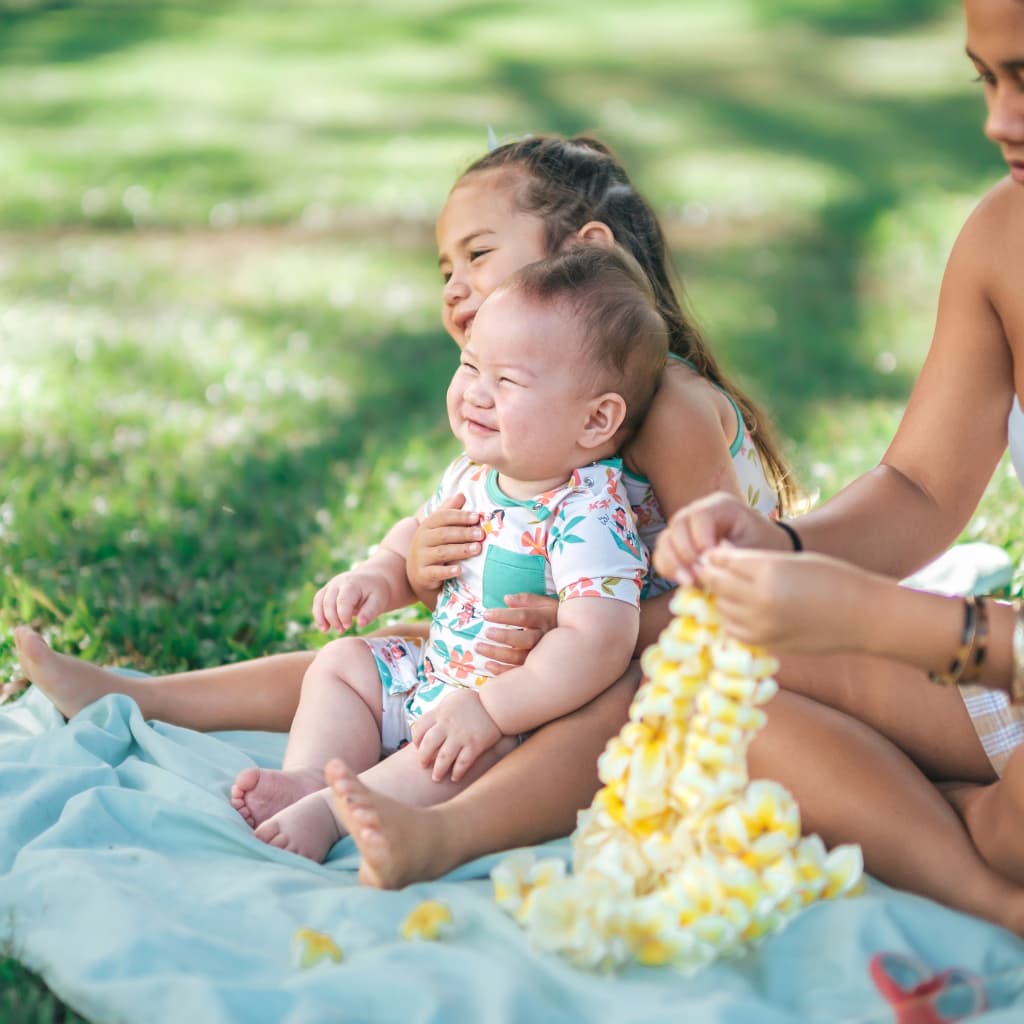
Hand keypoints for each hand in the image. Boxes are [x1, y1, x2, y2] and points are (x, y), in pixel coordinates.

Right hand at [312, 564, 396, 632]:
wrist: (373, 579)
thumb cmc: (377, 592)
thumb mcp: (379, 601)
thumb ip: (370, 612)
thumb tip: (360, 625)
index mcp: (352, 583)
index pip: (343, 601)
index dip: (343, 616)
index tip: (349, 626)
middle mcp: (338, 582)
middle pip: (328, 601)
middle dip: (333, 618)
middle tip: (341, 631)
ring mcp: (331, 585)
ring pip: (319, 601)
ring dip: (321, 617)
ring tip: (327, 630)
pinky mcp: (327, 590)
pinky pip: (318, 601)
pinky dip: (318, 614)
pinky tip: (324, 627)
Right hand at [408, 494, 482, 598]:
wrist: (418, 573)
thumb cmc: (433, 545)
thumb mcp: (438, 527)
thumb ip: (449, 511)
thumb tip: (462, 494)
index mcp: (427, 525)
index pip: (443, 517)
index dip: (460, 516)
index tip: (477, 517)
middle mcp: (422, 539)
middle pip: (444, 534)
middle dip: (464, 533)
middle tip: (481, 534)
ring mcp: (421, 557)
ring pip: (442, 552)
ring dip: (460, 550)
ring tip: (477, 549)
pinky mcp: (423, 574)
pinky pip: (436, 572)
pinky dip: (448, 571)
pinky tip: (460, 570)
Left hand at [410, 688, 502, 782]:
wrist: (497, 704)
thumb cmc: (474, 701)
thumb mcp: (452, 699)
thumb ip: (439, 710)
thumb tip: (427, 723)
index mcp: (440, 712)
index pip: (419, 727)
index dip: (415, 739)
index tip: (417, 747)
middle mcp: (448, 724)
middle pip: (428, 745)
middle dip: (423, 757)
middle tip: (423, 765)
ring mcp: (461, 735)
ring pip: (444, 758)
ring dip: (438, 770)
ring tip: (436, 778)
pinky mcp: (475, 744)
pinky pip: (463, 763)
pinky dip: (458, 772)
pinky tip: (455, 777)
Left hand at [478, 593, 558, 673]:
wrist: (583, 642)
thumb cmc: (559, 620)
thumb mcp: (548, 605)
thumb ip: (528, 600)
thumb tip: (506, 598)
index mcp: (547, 619)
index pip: (524, 616)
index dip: (504, 615)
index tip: (486, 614)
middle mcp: (547, 639)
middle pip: (524, 639)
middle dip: (503, 636)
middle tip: (485, 632)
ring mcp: (544, 656)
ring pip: (519, 657)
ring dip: (497, 654)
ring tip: (478, 647)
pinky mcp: (540, 670)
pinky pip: (520, 673)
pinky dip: (502, 671)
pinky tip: (487, 665)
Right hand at [653, 491, 787, 585]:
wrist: (765, 550)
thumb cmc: (764, 546)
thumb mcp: (755, 549)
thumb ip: (732, 558)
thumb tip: (706, 568)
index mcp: (722, 506)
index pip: (699, 515)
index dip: (699, 538)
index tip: (709, 561)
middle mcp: (699, 512)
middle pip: (677, 524)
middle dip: (683, 553)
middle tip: (695, 577)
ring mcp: (686, 527)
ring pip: (665, 539)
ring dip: (672, 562)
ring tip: (688, 582)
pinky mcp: (679, 544)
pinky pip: (663, 554)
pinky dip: (668, 568)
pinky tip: (684, 582)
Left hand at [700, 547, 873, 652]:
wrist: (863, 615)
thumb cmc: (831, 578)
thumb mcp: (790, 560)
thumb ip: (753, 562)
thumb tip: (718, 561)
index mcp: (767, 571)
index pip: (721, 561)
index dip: (713, 556)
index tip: (712, 554)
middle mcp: (759, 600)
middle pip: (716, 584)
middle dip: (712, 575)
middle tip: (715, 570)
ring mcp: (762, 626)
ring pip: (722, 608)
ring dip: (722, 597)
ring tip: (733, 589)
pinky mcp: (767, 643)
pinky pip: (735, 629)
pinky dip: (734, 618)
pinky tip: (745, 609)